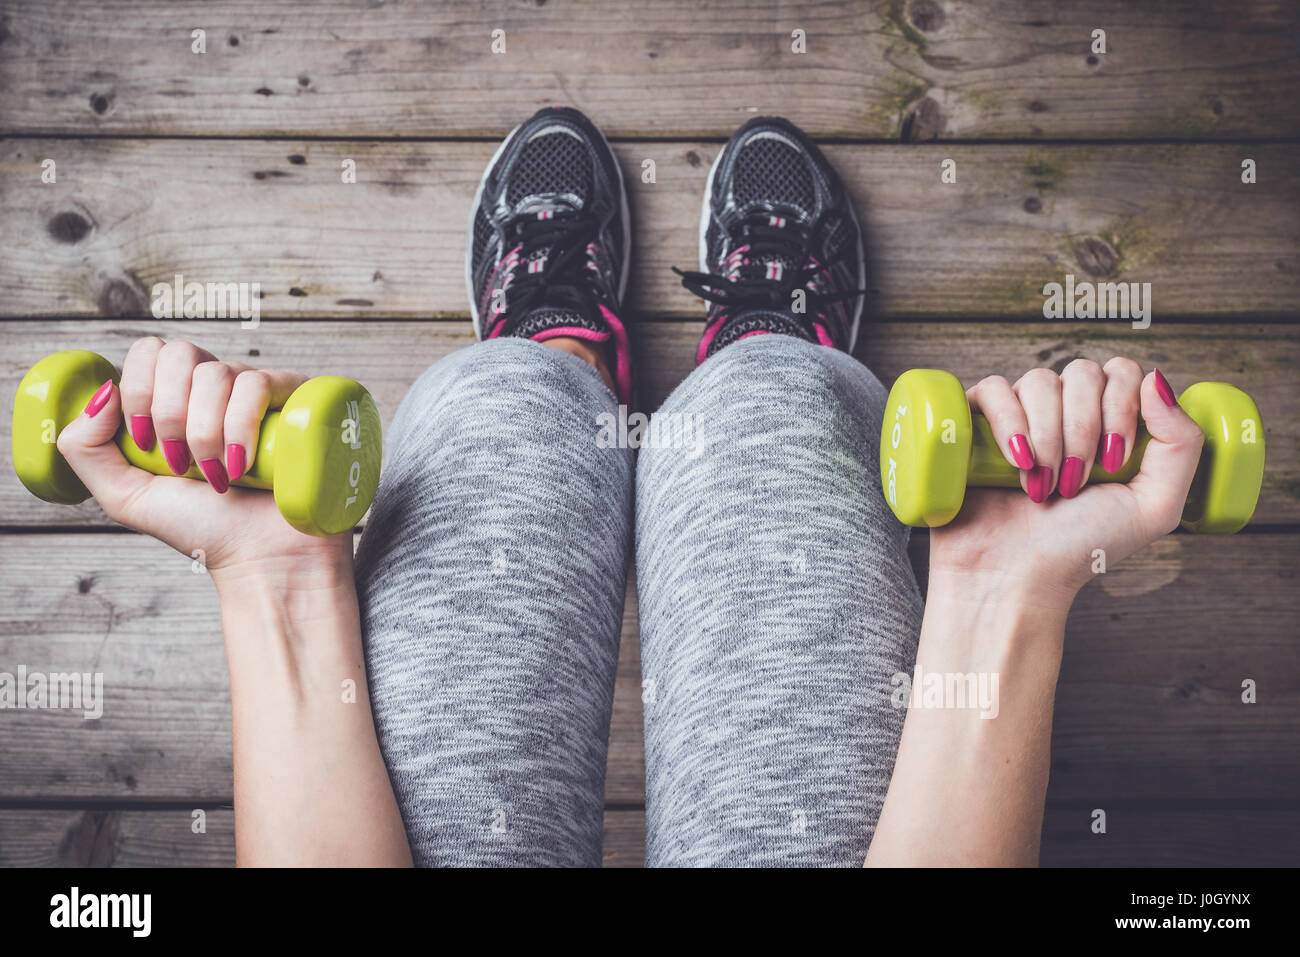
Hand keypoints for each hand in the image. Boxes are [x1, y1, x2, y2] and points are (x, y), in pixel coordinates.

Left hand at [55, 337, 350, 579]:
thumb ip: (85, 447)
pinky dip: (239, 429)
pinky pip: (256, 385)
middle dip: (169, 413)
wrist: (259, 556)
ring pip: (215, 374)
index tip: (146, 444)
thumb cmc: (203, 529)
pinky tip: (242, 466)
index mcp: (178, 397)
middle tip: (180, 462)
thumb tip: (103, 390)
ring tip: (217, 474)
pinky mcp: (294, 400)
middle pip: (178, 353)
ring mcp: (257, 392)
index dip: (139, 391)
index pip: (150, 352)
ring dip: (205, 433)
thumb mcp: (123, 495)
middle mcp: (217, 388)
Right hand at [928, 359, 1205, 606]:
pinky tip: (1016, 462)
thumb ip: (1181, 444)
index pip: (1122, 372)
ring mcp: (1018, 416)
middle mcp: (1064, 413)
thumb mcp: (1155, 506)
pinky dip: (1009, 423)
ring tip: (1042, 483)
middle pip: (1082, 372)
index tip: (1114, 461)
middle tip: (1076, 480)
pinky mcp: (974, 423)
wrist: (1016, 575)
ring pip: (1039, 381)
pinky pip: (993, 390)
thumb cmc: (1082, 547)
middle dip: (1084, 429)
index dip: (1121, 408)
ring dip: (1048, 436)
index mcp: (1108, 423)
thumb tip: (1157, 378)